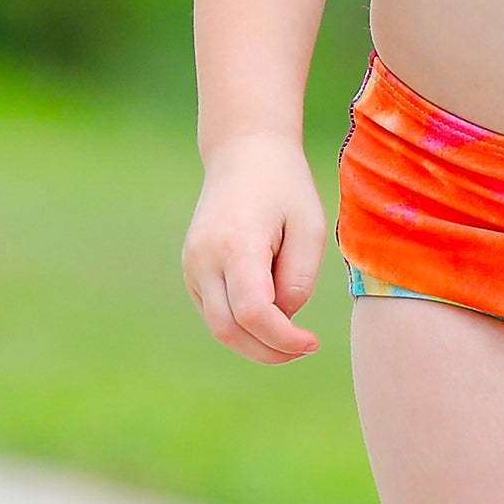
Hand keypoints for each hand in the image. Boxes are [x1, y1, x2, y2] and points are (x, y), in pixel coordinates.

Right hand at [181, 132, 326, 363]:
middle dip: (269, 351)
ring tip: (291, 333)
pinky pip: (214, 311)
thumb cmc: (285, 186)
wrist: (244, 152)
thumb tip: (283, 319)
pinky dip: (241, 324)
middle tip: (304, 348)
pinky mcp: (191, 269)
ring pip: (219, 326)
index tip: (312, 342)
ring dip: (255, 341)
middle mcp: (204, 259)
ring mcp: (192, 265)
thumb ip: (299, 279)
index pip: (252, 314)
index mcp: (236, 244)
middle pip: (229, 330)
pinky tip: (270, 312)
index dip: (283, 339)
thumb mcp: (310, 227)